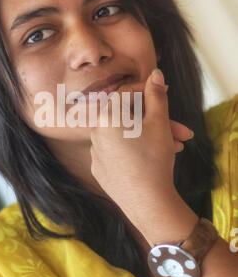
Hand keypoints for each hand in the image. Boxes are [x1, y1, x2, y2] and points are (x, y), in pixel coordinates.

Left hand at [89, 68, 192, 210]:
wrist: (147, 203)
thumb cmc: (153, 159)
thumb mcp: (159, 123)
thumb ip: (156, 95)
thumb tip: (155, 74)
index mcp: (106, 116)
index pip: (126, 93)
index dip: (147, 91)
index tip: (164, 93)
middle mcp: (95, 132)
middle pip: (128, 117)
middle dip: (156, 121)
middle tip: (180, 131)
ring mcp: (95, 152)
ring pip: (125, 136)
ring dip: (149, 137)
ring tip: (174, 146)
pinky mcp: (99, 169)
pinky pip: (117, 151)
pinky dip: (134, 150)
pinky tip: (153, 158)